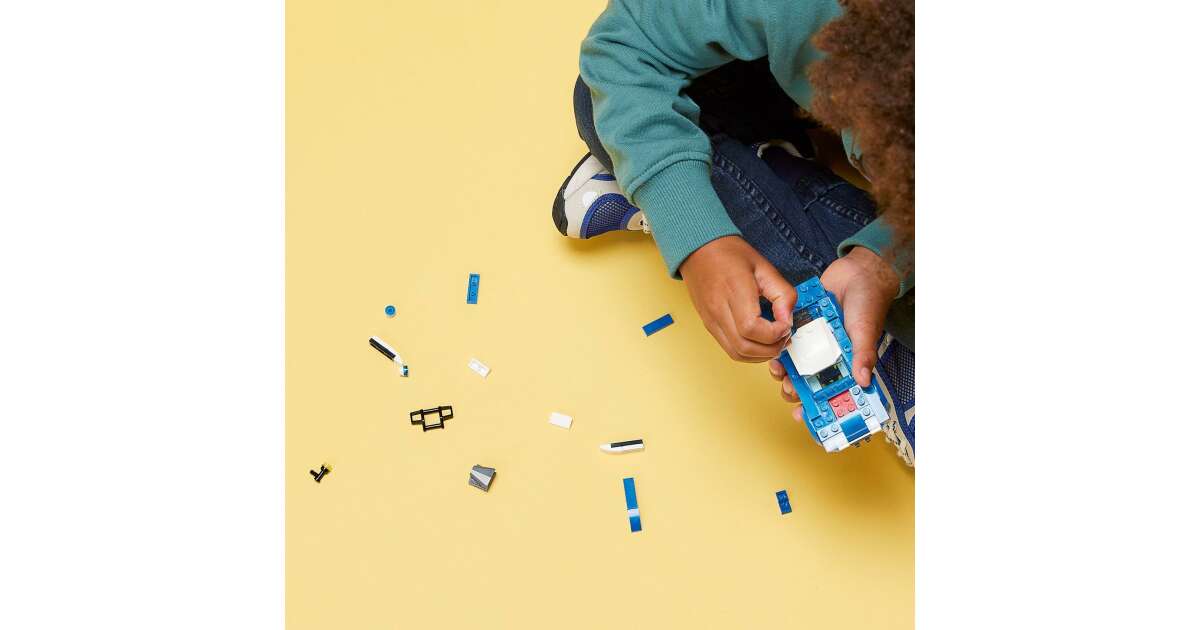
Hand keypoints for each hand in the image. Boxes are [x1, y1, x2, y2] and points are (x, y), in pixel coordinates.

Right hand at [679, 236, 795, 361]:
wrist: (699, 250)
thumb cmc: (729, 254)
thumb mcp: (764, 266)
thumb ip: (782, 293)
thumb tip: (788, 318)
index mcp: (733, 291)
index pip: (752, 328)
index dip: (774, 333)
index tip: (785, 324)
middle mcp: (718, 310)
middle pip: (745, 347)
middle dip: (770, 349)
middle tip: (783, 336)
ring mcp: (711, 320)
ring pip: (736, 354)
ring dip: (759, 355)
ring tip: (772, 340)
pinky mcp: (709, 325)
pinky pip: (729, 348)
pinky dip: (747, 351)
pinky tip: (758, 340)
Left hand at [767, 246, 898, 422]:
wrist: (857, 272)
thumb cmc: (868, 303)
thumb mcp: (865, 330)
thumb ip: (863, 355)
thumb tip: (863, 381)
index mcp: (845, 362)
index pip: (833, 391)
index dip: (820, 406)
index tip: (806, 416)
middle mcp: (828, 356)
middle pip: (809, 382)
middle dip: (796, 389)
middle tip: (788, 388)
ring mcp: (813, 341)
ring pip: (794, 364)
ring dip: (785, 370)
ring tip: (778, 369)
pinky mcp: (801, 325)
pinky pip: (787, 340)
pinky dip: (780, 346)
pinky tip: (774, 349)